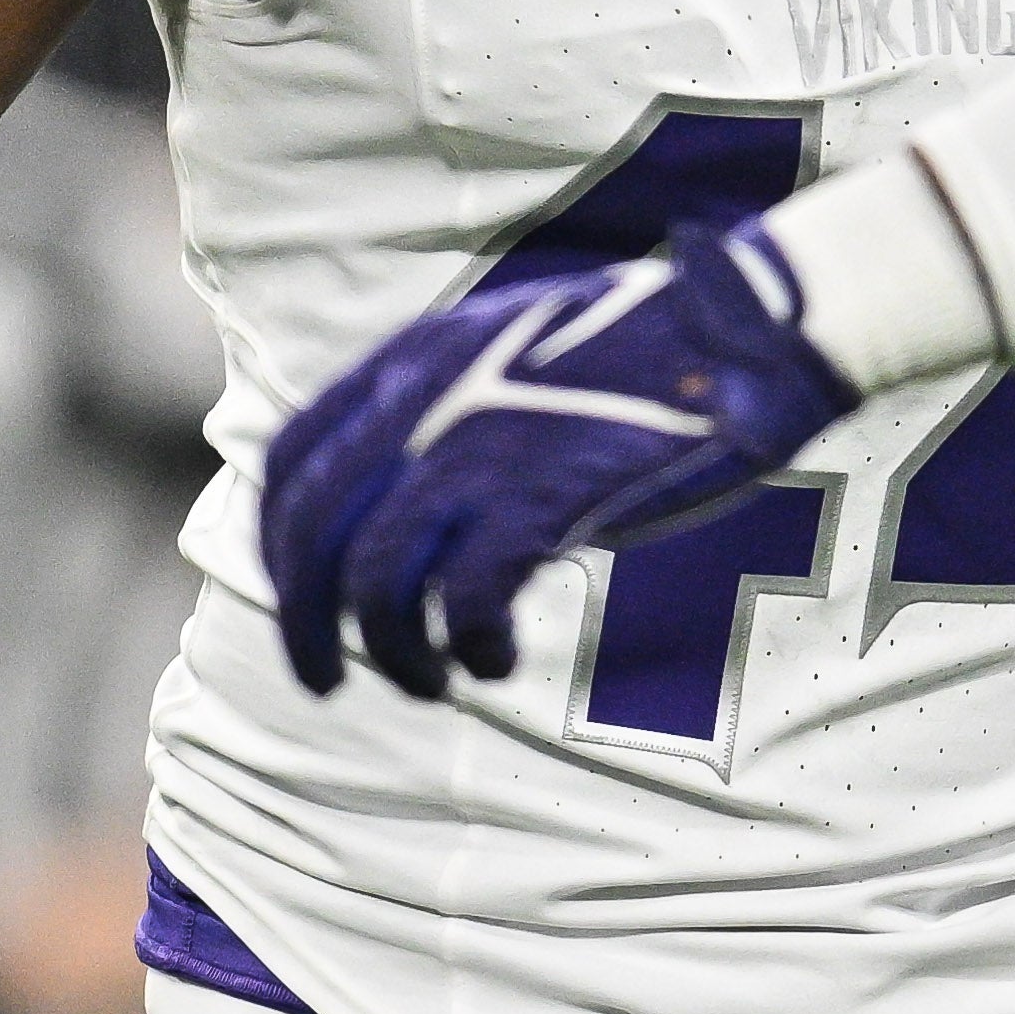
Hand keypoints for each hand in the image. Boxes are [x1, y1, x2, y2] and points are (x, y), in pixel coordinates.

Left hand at [254, 224, 854, 699]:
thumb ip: (443, 398)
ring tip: (431, 680)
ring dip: (392, 650)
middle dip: (307, 622)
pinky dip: (469, 646)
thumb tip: (401, 483)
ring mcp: (476, 449)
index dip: (276, 543)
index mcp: (411, 357)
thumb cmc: (641, 346)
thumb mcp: (508, 342)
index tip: (298, 595)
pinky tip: (496, 657)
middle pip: (314, 532)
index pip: (292, 460)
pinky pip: (464, 604)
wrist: (738, 333)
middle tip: (323, 679)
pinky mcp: (538, 501)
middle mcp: (423, 400)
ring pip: (376, 582)